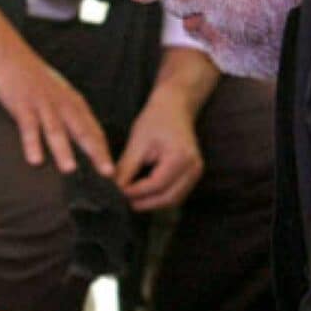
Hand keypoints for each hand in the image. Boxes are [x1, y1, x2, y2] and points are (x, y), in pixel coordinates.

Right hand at [0, 47, 112, 176]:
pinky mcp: (22, 104)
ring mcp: (42, 103)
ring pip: (56, 129)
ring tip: (70, 170)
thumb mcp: (56, 92)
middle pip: (82, 130)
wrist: (8, 54)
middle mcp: (62, 103)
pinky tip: (34, 160)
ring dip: (64, 150)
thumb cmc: (32, 77)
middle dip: (95, 152)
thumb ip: (66, 112)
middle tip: (106, 172)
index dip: (103, 149)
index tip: (111, 170)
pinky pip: (29, 126)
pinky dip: (32, 143)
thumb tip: (77, 137)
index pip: (93, 128)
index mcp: (72, 101)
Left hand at [116, 91, 202, 210]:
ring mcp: (196, 172)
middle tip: (123, 201)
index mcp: (180, 157)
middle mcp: (193, 168)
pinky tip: (144, 194)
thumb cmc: (155, 119)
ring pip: (173, 200)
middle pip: (168, 198)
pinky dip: (160, 197)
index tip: (117, 193)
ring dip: (152, 203)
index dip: (136, 192)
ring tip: (131, 199)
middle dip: (144, 203)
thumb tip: (114, 188)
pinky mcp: (192, 175)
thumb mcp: (137, 142)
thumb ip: (126, 168)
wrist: (175, 107)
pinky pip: (177, 194)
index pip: (156, 185)